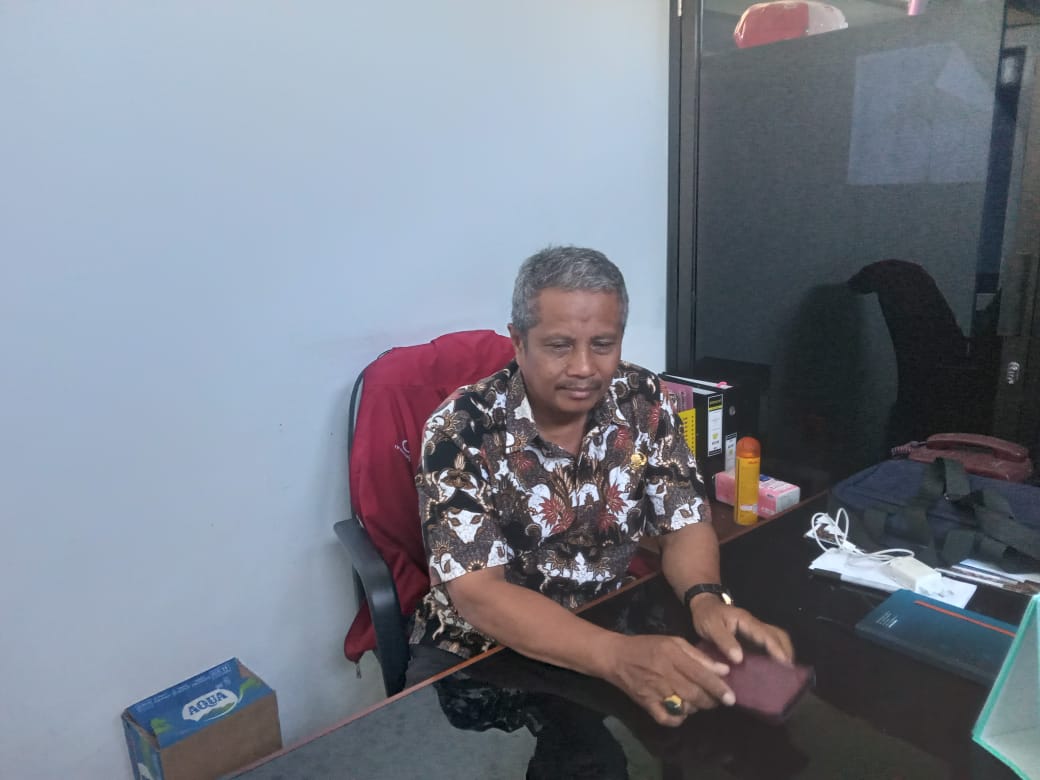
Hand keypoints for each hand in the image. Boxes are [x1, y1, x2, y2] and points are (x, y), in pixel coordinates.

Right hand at [601, 633, 735, 726]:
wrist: (615, 656)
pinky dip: (678, 719)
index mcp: (671, 655)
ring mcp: (654, 691)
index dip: (718, 687)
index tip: (732, 697)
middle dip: (711, 701)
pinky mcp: (646, 703)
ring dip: (696, 707)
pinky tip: (682, 712)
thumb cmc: (647, 646)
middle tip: (719, 700)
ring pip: (684, 707)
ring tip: (699, 701)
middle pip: (694, 694)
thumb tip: (723, 670)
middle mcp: (664, 674)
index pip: (700, 674)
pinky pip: (667, 719)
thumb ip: (698, 655)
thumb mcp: (673, 642)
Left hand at [688, 594, 793, 664]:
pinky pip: (768, 643)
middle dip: (786, 652)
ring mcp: (755, 630)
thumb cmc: (706, 615)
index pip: (767, 635)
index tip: (785, 664)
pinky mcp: (752, 636)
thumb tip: (739, 659)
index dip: (777, 649)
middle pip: (779, 635)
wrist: (703, 605)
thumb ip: (724, 641)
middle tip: (789, 672)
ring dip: (783, 652)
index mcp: (746, 621)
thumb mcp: (711, 627)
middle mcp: (755, 625)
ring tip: (784, 672)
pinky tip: (772, 668)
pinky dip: (774, 654)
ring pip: (776, 638)